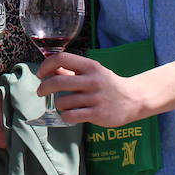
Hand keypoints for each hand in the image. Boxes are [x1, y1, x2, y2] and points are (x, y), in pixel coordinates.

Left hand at [36, 52, 152, 128]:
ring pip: (62, 102)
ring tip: (64, 105)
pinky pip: (70, 116)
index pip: (62, 59)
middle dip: (44, 88)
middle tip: (41, 92)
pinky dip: (66, 115)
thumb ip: (72, 71)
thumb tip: (49, 70)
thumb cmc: (108, 85)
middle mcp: (93, 80)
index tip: (41, 74)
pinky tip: (70, 114)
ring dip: (58, 104)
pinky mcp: (97, 114)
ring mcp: (95, 98)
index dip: (46, 66)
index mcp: (91, 66)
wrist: (134, 100)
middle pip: (57, 82)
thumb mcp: (93, 73)